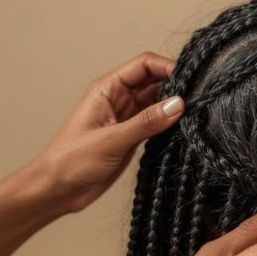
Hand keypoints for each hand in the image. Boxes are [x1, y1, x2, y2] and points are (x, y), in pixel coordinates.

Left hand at [30, 51, 184, 212]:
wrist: (57, 190)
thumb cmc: (71, 161)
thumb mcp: (111, 140)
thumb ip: (146, 122)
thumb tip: (178, 104)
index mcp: (107, 89)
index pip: (143, 65)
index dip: (167, 67)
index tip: (190, 79)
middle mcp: (119, 99)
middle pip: (154, 81)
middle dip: (176, 86)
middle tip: (199, 98)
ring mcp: (127, 118)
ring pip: (158, 103)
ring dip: (175, 106)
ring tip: (197, 113)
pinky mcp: (132, 137)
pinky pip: (156, 123)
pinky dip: (170, 124)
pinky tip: (184, 129)